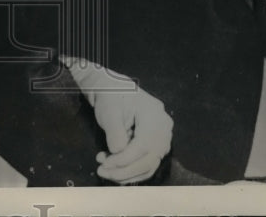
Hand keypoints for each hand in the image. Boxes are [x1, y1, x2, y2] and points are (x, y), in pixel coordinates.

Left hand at [59, 58, 172, 184]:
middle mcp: (164, 128)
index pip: (144, 145)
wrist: (113, 91)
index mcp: (155, 114)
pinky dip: (130, 171)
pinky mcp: (155, 147)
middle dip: (124, 170)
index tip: (105, 164)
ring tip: (104, 170)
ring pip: (148, 166)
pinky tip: (114, 169)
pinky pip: (146, 165)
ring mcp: (162, 138)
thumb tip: (118, 152)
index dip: (125, 159)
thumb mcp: (109, 110)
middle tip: (102, 171)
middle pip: (148, 159)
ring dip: (126, 173)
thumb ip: (114, 131)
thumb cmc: (111, 96)